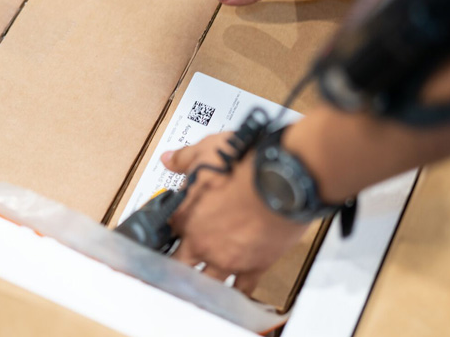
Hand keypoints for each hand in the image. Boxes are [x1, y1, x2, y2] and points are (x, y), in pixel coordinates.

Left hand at [161, 132, 310, 293]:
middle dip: (178, 264)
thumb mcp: (206, 152)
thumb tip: (170, 159)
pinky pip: (242, 288)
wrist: (281, 180)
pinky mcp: (255, 266)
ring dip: (203, 283)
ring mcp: (228, 259)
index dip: (170, 227)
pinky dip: (237, 293)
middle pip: (180, 265)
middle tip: (179, 264)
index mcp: (186, 218)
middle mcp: (203, 244)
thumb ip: (183, 159)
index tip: (173, 226)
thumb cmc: (245, 166)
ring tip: (200, 285)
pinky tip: (234, 295)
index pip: (168, 230)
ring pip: (207, 283)